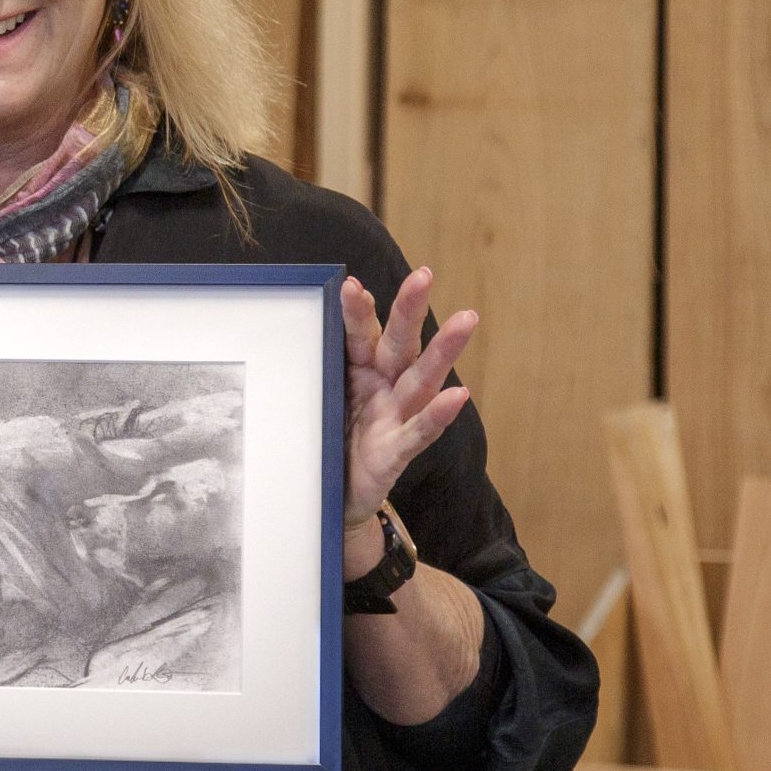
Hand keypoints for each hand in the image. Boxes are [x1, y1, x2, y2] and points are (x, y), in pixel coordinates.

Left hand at [340, 270, 475, 531]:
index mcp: (360, 371)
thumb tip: (304, 321)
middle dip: (410, 310)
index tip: (351, 285)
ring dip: (443, 350)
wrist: (333, 495)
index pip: (360, 335)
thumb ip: (323, 364)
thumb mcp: (321, 396)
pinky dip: (438, 413)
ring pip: (421, 379)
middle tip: (423, 275)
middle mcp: (383, 388)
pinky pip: (420, 431)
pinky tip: (459, 394)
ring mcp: (394, 417)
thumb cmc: (330, 437)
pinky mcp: (397, 451)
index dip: (358, 312)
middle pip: (399, 344)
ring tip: (465, 319)